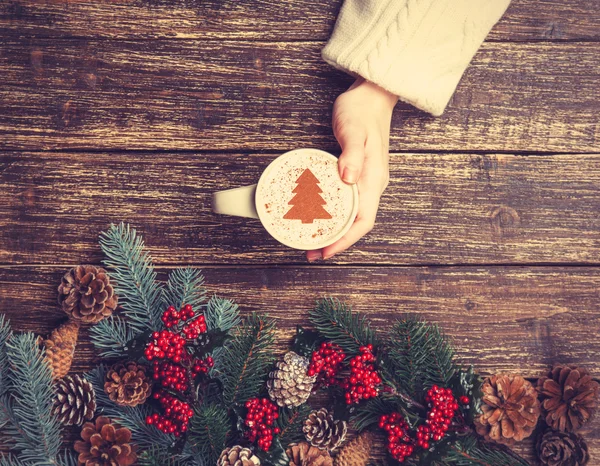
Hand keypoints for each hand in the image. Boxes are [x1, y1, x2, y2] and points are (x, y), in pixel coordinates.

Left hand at [307, 78, 396, 260]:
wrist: (372, 96)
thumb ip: (351, 154)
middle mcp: (372, 184)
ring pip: (353, 216)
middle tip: (312, 253)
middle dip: (337, 242)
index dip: (345, 239)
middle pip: (357, 224)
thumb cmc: (361, 111)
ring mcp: (366, 181)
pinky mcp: (358, 175)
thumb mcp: (353, 129)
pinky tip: (321, 218)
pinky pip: (348, 204)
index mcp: (373, 179)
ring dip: (335, 231)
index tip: (326, 251)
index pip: (363, 220)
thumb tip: (347, 178)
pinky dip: (335, 216)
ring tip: (314, 242)